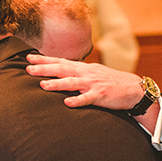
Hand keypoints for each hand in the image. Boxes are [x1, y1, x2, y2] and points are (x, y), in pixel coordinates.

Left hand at [26, 53, 144, 110]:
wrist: (133, 88)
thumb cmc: (109, 82)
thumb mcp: (92, 73)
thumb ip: (76, 73)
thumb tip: (59, 71)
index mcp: (82, 68)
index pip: (60, 61)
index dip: (44, 59)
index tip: (28, 57)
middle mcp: (86, 73)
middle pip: (62, 69)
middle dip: (44, 69)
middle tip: (28, 68)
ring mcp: (93, 84)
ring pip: (72, 83)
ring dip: (57, 84)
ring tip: (43, 85)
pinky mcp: (101, 95)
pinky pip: (87, 99)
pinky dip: (77, 100)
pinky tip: (67, 103)